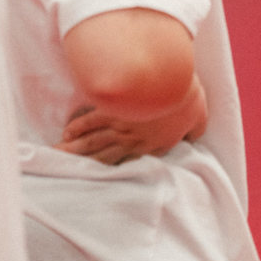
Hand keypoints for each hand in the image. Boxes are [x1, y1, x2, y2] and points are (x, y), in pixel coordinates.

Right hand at [59, 77, 207, 165]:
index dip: (119, 172)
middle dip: (87, 169)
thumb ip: (196, 129)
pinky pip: (91, 120)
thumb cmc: (188, 97)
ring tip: (60, 161)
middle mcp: (134, 141)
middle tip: (69, 178)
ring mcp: (121, 126)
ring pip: (94, 143)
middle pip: (106, 158)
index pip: (134, 162)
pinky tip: (67, 135)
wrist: (172, 80)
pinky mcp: (112, 108)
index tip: (105, 180)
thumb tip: (195, 134)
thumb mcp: (199, 116)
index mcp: (155, 145)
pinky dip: (78, 128)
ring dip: (76, 154)